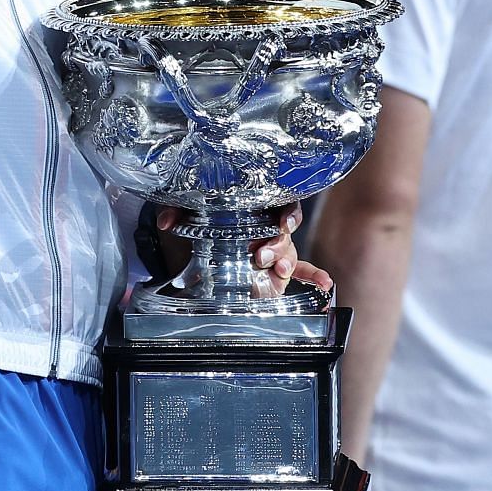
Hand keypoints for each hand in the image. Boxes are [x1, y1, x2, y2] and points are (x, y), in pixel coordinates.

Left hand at [156, 201, 332, 299]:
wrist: (200, 252)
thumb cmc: (204, 227)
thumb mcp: (189, 216)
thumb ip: (177, 212)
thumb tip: (166, 221)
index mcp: (257, 210)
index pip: (282, 205)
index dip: (287, 213)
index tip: (281, 222)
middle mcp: (270, 230)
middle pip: (284, 233)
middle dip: (276, 244)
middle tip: (259, 255)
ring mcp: (275, 253)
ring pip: (288, 254)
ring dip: (283, 261)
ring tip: (273, 269)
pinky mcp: (276, 274)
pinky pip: (302, 273)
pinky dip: (315, 277)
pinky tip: (326, 285)